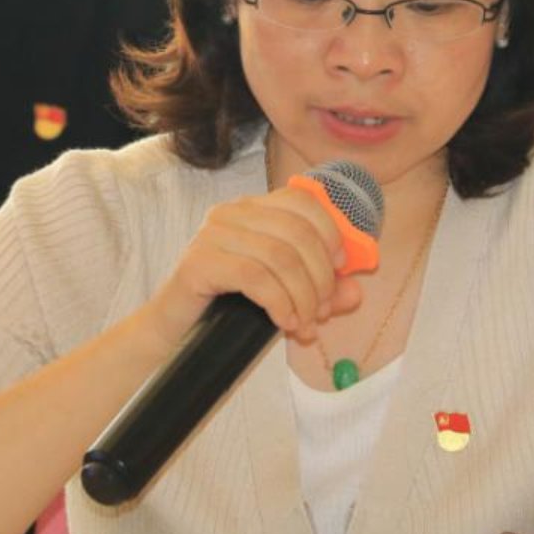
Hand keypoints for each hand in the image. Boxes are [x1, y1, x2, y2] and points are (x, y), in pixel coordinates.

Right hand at [144, 187, 363, 346]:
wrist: (177, 332)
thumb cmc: (232, 306)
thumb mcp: (285, 294)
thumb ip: (321, 290)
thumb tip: (356, 291)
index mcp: (253, 208)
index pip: (303, 201)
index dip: (331, 233)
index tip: (342, 269)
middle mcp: (231, 213)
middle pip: (297, 232)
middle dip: (320, 276)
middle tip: (321, 311)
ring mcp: (212, 234)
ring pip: (279, 257)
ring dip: (302, 296)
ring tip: (304, 324)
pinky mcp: (198, 262)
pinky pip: (254, 277)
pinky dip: (279, 302)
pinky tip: (284, 322)